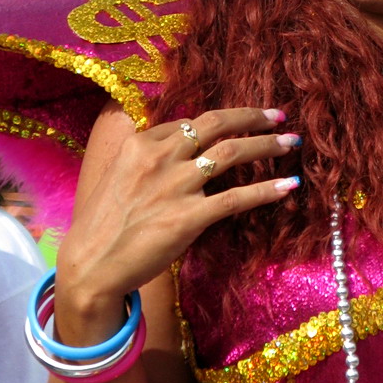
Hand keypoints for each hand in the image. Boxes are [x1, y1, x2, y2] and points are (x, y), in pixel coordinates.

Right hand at [57, 108, 299, 342]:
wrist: (91, 265)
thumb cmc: (103, 226)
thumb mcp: (118, 175)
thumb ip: (147, 157)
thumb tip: (175, 145)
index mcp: (141, 143)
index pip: (191, 121)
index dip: (224, 118)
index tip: (245, 119)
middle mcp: (160, 157)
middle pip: (217, 124)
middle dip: (252, 117)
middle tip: (278, 116)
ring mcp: (176, 186)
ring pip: (232, 153)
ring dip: (267, 145)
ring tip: (291, 143)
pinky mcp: (189, 217)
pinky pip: (237, 198)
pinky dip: (266, 190)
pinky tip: (288, 187)